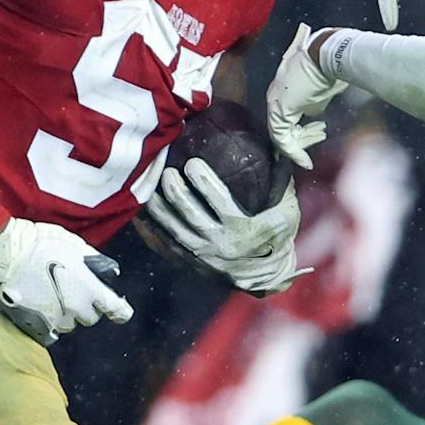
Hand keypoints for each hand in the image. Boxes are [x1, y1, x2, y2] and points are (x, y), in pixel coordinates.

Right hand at [0, 217, 133, 344]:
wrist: (3, 252)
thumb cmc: (38, 243)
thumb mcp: (73, 244)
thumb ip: (93, 260)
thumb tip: (107, 270)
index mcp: (88, 288)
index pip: (115, 309)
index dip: (120, 311)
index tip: (121, 312)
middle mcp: (74, 307)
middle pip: (90, 318)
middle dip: (86, 307)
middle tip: (74, 290)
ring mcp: (54, 318)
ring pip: (70, 324)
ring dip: (66, 313)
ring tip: (52, 294)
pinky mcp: (34, 324)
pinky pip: (49, 328)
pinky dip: (48, 319)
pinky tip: (39, 302)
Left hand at [144, 161, 307, 295]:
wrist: (268, 275)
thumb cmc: (278, 236)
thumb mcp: (287, 210)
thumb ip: (281, 182)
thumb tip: (281, 149)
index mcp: (243, 229)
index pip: (219, 202)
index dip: (204, 182)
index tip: (192, 162)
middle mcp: (220, 244)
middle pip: (191, 216)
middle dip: (176, 192)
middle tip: (166, 172)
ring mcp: (203, 256)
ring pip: (174, 231)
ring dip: (159, 210)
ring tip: (147, 188)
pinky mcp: (191, 263)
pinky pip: (166, 247)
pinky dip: (151, 233)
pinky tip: (138, 218)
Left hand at [265, 23, 348, 170]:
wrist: (328, 54)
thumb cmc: (328, 67)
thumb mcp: (321, 89)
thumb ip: (314, 102)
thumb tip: (314, 112)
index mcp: (282, 91)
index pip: (284, 116)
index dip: (298, 131)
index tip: (314, 135)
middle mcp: (274, 97)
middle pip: (281, 127)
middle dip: (300, 138)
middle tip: (317, 139)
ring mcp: (276, 104)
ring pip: (280, 135)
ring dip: (298, 147)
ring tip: (310, 155)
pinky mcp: (280, 111)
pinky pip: (282, 138)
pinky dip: (293, 152)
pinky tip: (305, 160)